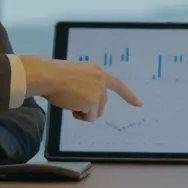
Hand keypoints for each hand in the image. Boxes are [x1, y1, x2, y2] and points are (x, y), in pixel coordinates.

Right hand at [20, 56, 141, 120]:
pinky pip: (89, 117)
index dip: (128, 95)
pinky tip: (70, 105)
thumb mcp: (75, 75)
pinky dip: (80, 116)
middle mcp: (101, 79)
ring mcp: (99, 90)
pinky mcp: (94, 101)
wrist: (48, 76)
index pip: (117, 84)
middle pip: (102, 103)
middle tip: (72, 100)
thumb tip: (89, 102)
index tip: (139, 104)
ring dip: (83, 112)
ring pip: (96, 112)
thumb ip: (86, 84)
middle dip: (89, 107)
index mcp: (96, 70)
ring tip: (69, 101)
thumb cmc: (54, 76)